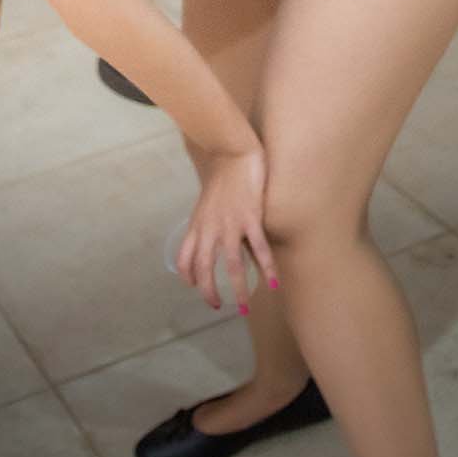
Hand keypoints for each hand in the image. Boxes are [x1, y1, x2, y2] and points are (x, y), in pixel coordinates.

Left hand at [175, 143, 276, 312]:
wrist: (232, 149)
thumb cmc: (222, 172)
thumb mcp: (207, 200)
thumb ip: (209, 220)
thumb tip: (215, 234)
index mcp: (198, 224)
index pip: (185, 259)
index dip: (189, 277)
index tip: (196, 288)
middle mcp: (210, 228)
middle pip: (205, 270)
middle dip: (210, 293)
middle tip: (220, 306)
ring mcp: (230, 224)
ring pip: (233, 266)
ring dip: (239, 290)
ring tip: (245, 307)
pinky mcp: (250, 217)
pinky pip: (259, 250)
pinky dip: (266, 269)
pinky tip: (272, 284)